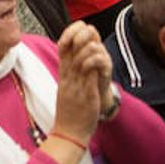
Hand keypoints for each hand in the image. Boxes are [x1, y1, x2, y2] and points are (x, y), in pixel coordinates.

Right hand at [51, 22, 108, 143]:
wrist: (68, 134)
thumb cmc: (69, 111)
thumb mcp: (65, 88)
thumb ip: (69, 72)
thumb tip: (75, 57)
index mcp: (63, 75)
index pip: (62, 46)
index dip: (71, 33)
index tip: (81, 29)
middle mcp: (68, 78)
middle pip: (72, 48)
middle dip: (82, 36)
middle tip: (92, 33)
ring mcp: (77, 85)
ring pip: (82, 58)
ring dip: (91, 49)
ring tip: (98, 46)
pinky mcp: (87, 95)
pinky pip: (90, 74)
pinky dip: (96, 64)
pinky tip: (101, 60)